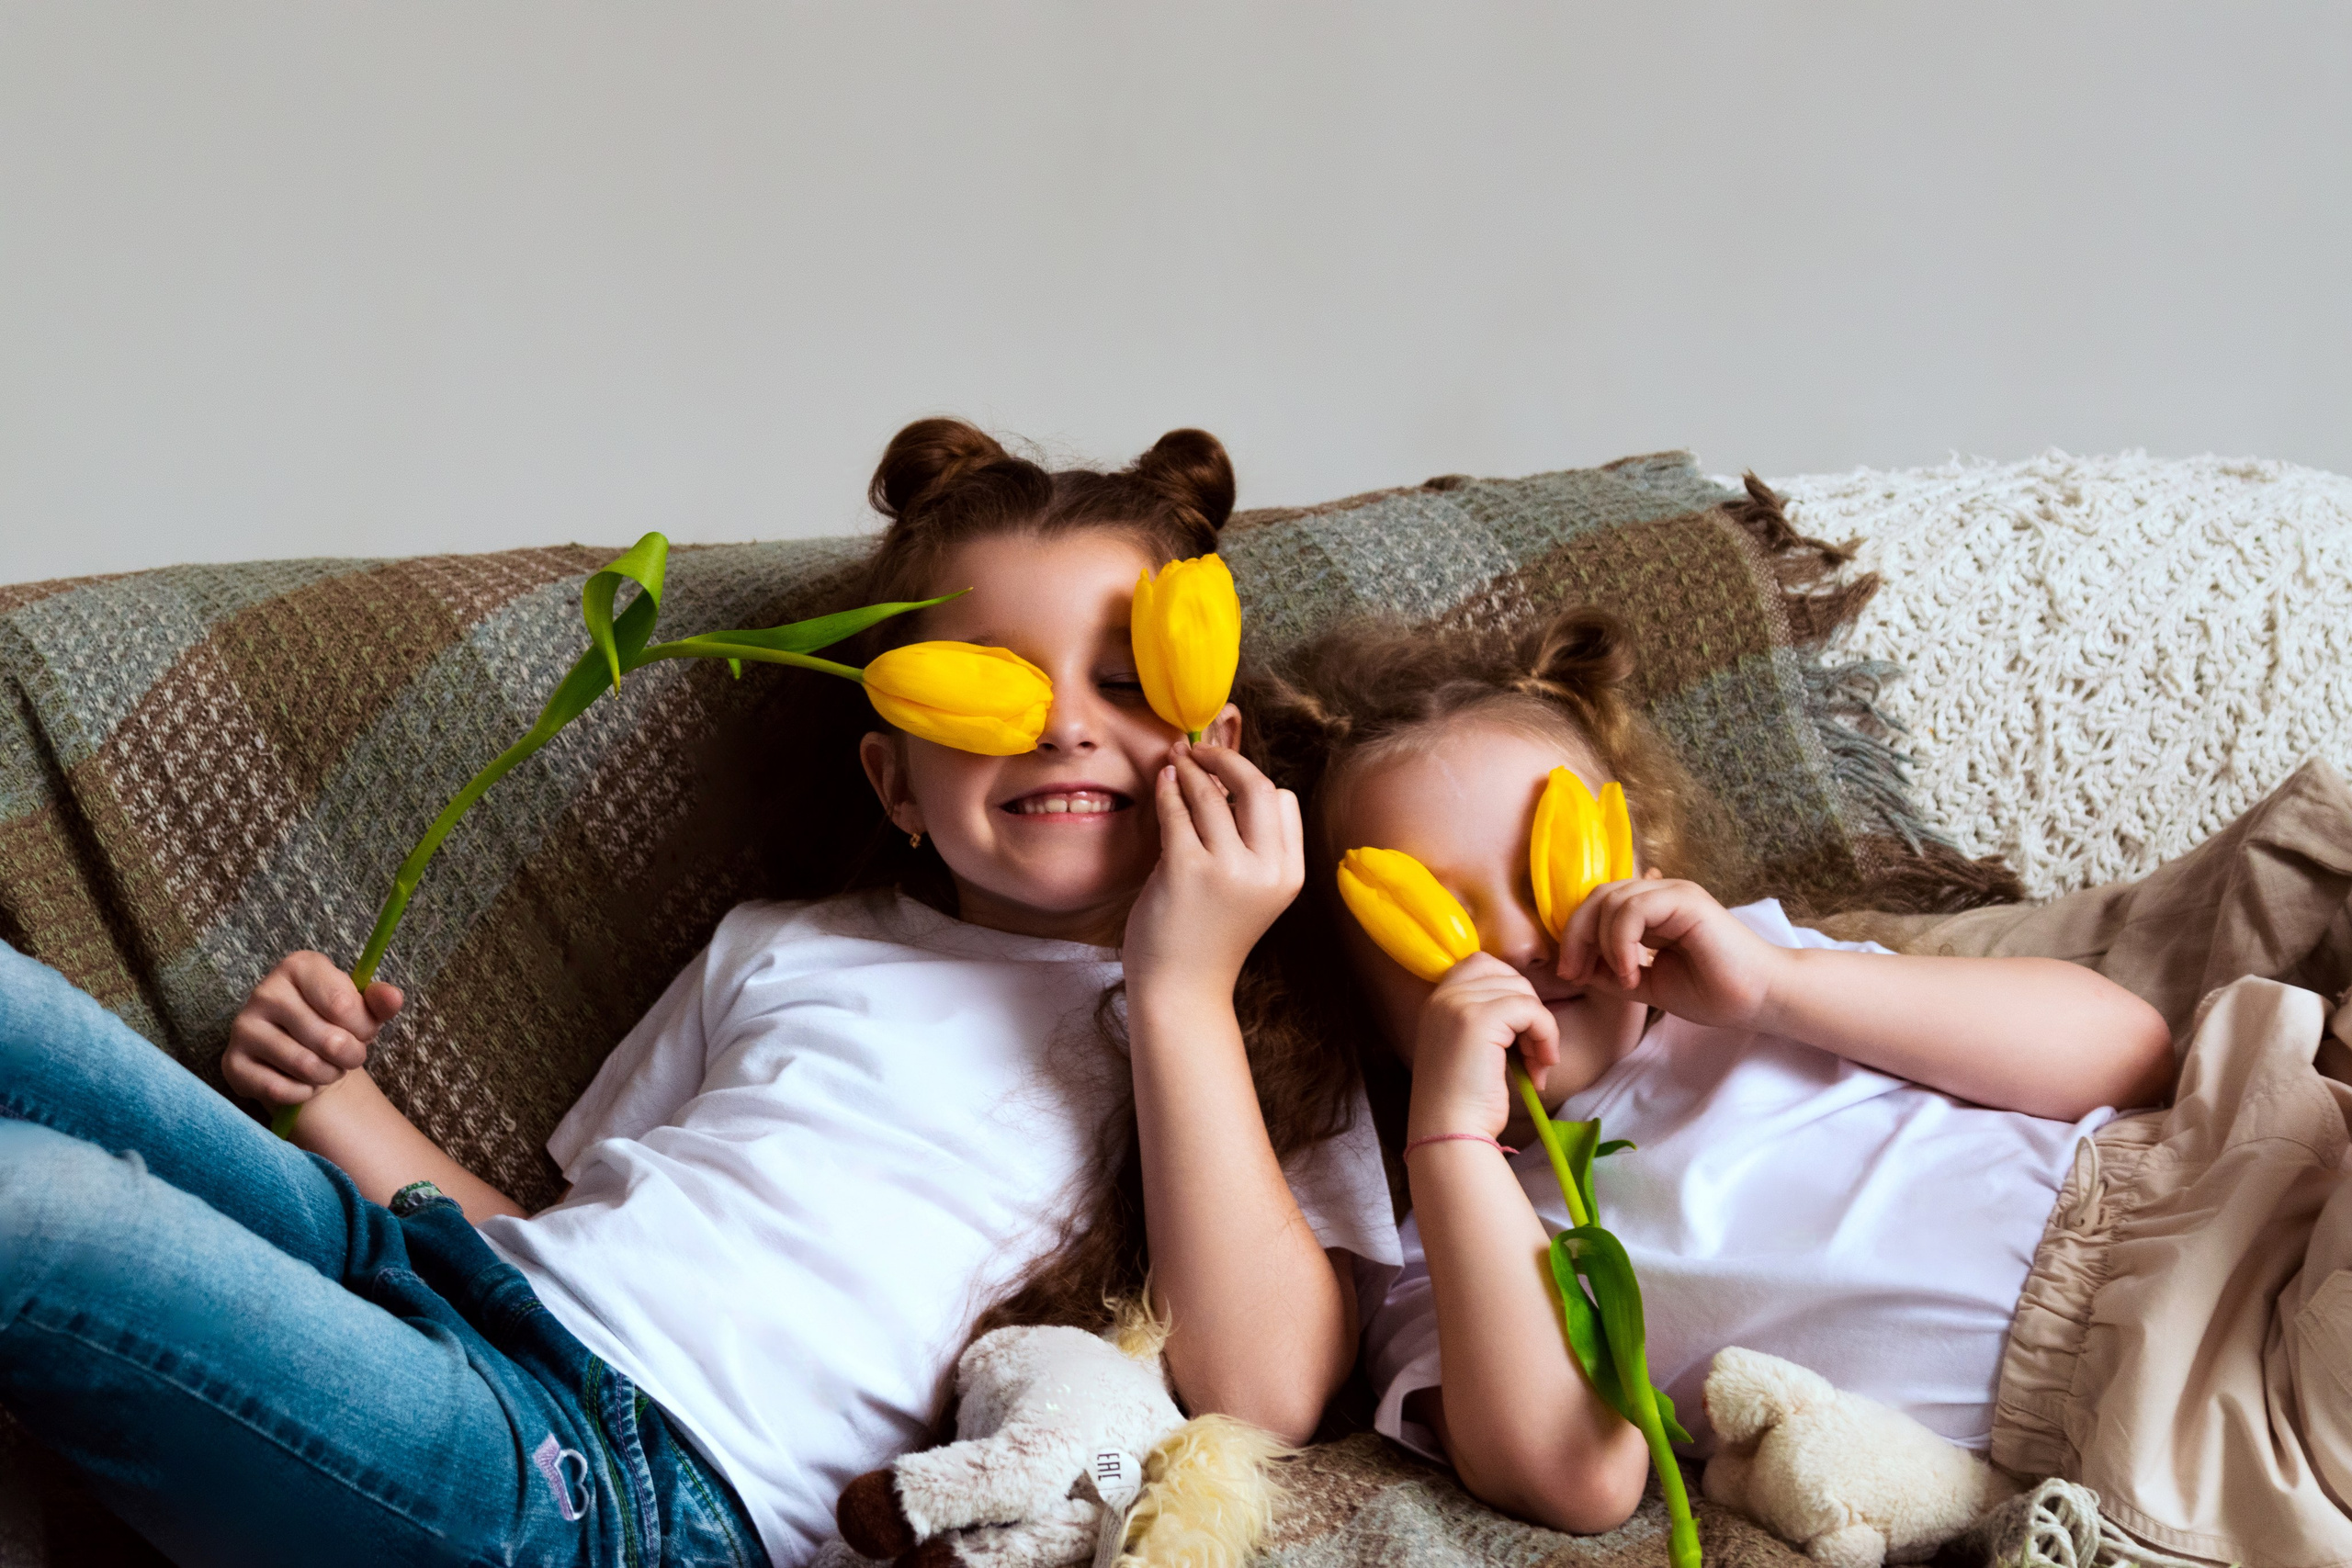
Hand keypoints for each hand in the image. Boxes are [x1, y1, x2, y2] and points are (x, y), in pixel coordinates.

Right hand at [223, 951, 403, 1107]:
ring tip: (329, 1068)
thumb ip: (380, 1001)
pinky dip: (303, 1093)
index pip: (344, 1005)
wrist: (300, 1051)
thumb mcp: (363, 1007)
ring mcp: (243, 1027)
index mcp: (299, 966)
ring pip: (305, 1066)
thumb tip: (393, 997)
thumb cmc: (335, 1023)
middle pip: (329, 1040)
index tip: (363, 1030)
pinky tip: (303, 1082)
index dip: (364, 1028)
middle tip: (348, 1055)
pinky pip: (280, 1089)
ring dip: (329, 1076)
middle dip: (351, 1056)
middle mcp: (265, 991)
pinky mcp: (232, 1062)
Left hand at [1121, 739, 1303, 995]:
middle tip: (1199, 748)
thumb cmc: (1208, 937)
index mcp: (1289, 875)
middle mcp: (1266, 871)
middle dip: (1226, 758)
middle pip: (1258, 787)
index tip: (1226, 767)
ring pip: (1212, 795)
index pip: (1284, 802)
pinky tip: (1161, 781)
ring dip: (1190, 769)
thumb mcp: (1249, 890)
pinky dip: (1168, 790)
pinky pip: (1177, 812)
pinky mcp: (1187, 870)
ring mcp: (1228, 871)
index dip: (1253, 778)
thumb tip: (1224, 780)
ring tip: (1174, 759)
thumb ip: (1247, 843)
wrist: (1181, 990)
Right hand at [1407, 953, 1560, 1142]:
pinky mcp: (1479, 1019)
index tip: (1519, 1033)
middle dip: (1530, 1012)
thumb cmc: (1465, 1102)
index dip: (1511, 991)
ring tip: (1536, 1064)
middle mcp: (1443, 995)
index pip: (1482, 964)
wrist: (1450, 1133)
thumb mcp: (1468, 1048)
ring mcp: (1458, 1004)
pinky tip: (1540, 1067)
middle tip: (1533, 1055)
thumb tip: (1527, 1005)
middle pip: (1508, 976)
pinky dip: (1546, 1035)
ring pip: (1523, 993)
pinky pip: (1531, 1010)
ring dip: (1541, 1028)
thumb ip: (1485, 1019)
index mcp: (1437, 1000)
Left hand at [1556, 879, 1782, 1030]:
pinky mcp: (1686, 900)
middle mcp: (1661, 894)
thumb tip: (1576, 968)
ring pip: (1610, 900)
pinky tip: (1632, 972)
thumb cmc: (1714, 994)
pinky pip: (1632, 910)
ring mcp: (1674, 893)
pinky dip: (1620, 943)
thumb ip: (1612, 973)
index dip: (1574, 937)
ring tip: (1623, 979)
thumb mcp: (1648, 985)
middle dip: (1575, 936)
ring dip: (1603, 945)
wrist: (1760, 999)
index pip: (1597, 906)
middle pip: (1596, 896)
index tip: (1571, 973)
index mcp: (1651, 910)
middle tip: (1575, 973)